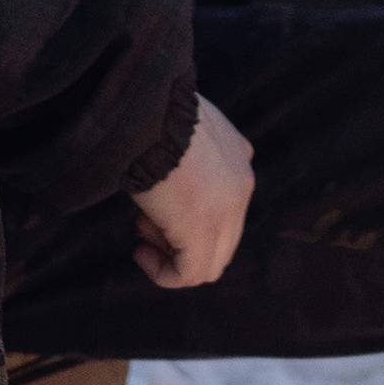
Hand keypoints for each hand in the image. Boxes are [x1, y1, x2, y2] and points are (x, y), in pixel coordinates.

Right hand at [129, 94, 254, 288]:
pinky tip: (141, 254)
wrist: (149, 110)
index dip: (189, 216)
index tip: (156, 206)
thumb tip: (169, 174)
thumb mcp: (181, 125)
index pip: (226, 207)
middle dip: (181, 239)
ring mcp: (227, 211)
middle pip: (221, 239)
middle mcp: (242, 185)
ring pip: (209, 262)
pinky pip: (190, 274)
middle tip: (145, 223)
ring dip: (171, 255)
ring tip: (142, 232)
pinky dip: (164, 273)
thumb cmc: (153, 111)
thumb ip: (188, 151)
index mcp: (239, 157)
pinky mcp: (203, 231)